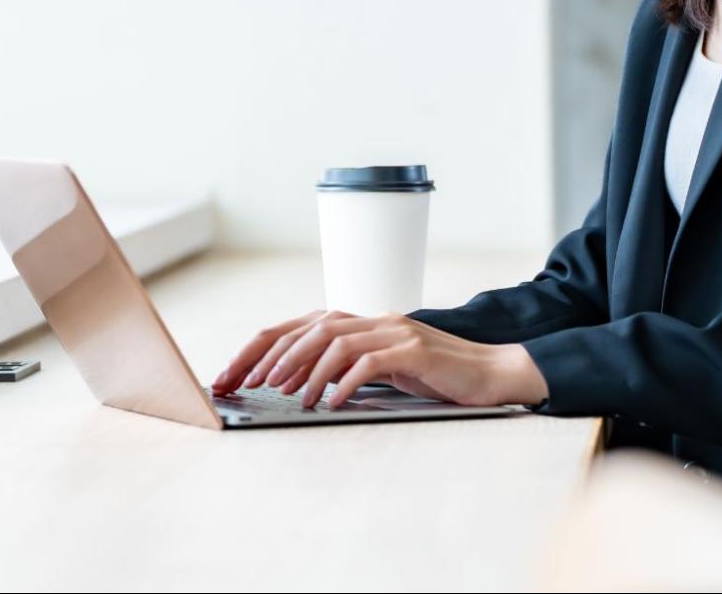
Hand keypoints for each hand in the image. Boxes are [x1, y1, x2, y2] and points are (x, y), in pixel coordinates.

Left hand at [210, 308, 549, 410]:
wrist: (490, 376)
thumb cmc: (436, 377)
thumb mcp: (383, 370)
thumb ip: (347, 368)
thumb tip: (297, 386)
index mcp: (364, 322)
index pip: (300, 325)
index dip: (261, 347)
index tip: (231, 374)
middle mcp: (375, 319)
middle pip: (309, 326)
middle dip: (269, 356)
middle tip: (243, 385)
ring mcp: (396, 330)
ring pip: (334, 339)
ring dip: (303, 368)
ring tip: (283, 395)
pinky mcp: (414, 350)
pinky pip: (368, 361)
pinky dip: (342, 381)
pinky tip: (329, 402)